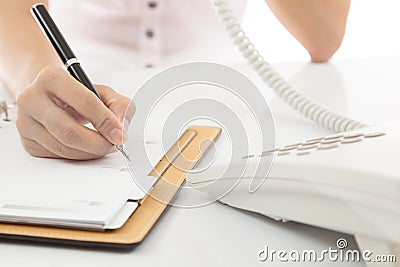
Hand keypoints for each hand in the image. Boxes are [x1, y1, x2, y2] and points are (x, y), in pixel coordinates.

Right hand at [16, 67, 134, 159]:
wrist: (50, 95)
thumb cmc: (78, 93)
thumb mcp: (103, 92)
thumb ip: (120, 106)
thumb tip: (121, 129)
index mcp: (52, 77)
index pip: (84, 102)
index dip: (106, 121)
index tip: (120, 134)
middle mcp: (32, 98)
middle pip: (69, 131)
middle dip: (98, 143)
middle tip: (113, 145)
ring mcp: (26, 121)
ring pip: (63, 148)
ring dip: (90, 152)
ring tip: (103, 145)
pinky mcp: (27, 140)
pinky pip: (57, 156)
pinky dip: (78, 156)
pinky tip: (86, 148)